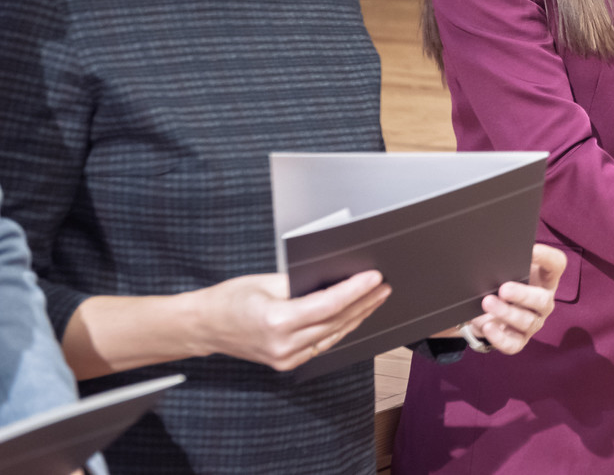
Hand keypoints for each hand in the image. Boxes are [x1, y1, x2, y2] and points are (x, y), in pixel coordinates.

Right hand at [192, 270, 389, 370]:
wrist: (204, 326)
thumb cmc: (230, 299)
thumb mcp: (265, 282)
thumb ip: (301, 282)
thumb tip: (334, 276)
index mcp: (277, 321)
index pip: (329, 305)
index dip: (355, 290)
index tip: (374, 277)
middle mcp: (283, 344)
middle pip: (336, 321)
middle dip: (363, 302)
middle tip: (383, 286)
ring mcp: (285, 358)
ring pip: (332, 335)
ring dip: (357, 316)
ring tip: (376, 298)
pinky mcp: (286, 363)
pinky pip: (321, 344)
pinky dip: (339, 329)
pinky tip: (354, 316)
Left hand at [466, 244, 565, 355]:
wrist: (489, 311)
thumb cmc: (503, 281)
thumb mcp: (508, 269)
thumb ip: (507, 260)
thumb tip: (497, 252)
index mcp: (545, 278)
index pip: (556, 264)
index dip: (547, 257)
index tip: (531, 249)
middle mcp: (543, 302)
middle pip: (543, 299)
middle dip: (523, 295)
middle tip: (503, 289)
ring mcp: (533, 323)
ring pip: (526, 322)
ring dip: (506, 313)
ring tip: (487, 303)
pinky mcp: (518, 340)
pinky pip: (512, 344)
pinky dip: (499, 338)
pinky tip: (488, 327)